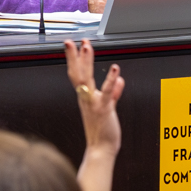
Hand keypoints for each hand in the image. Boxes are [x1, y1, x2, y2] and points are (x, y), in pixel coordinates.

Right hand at [66, 37, 123, 153]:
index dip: (76, 59)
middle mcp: (86, 98)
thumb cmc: (103, 131)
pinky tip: (115, 68)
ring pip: (86, 79)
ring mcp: (93, 103)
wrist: (100, 150)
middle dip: (74, 56)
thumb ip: (114, 93)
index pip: (78, 75)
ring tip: (86, 47)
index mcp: (86, 97)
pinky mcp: (104, 109)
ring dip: (85, 62)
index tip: (76, 45)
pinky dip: (110, 79)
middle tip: (71, 41)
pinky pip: (107, 92)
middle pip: (77, 74)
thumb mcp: (109, 108)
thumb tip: (119, 80)